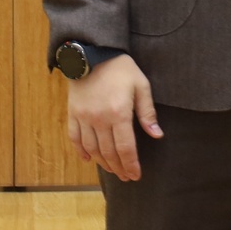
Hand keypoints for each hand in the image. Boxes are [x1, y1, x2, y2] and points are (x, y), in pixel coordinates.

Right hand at [66, 54, 159, 180]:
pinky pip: (74, 137)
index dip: (131, 164)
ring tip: (112, 169)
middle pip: (109, 152)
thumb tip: (157, 135)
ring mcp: (84, 117)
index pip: (126, 148)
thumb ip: (147, 112)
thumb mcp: (141, 86)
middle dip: (119, 168)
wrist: (93, 53)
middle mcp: (100, 119)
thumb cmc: (121, 69)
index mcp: (119, 113)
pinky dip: (81, 151)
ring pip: (92, 149)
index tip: (136, 175)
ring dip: (102, 163)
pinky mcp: (73, 113)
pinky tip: (88, 159)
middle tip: (126, 177)